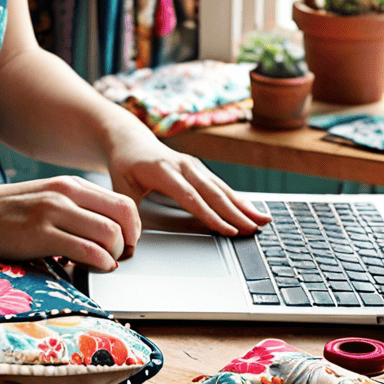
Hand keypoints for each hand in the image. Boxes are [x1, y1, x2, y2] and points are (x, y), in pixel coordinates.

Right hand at [0, 176, 139, 270]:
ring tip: (102, 264)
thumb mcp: (49, 199)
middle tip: (119, 256)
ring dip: (114, 255)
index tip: (127, 243)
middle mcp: (66, 193)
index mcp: (72, 185)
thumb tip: (110, 233)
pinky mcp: (40, 234)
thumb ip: (78, 209)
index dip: (133, 228)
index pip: (123, 203)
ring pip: (109, 234)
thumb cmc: (9, 212)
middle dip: (128, 242)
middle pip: (123, 217)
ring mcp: (53, 212)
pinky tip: (95, 268)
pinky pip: (87, 250)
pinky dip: (100, 263)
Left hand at [106, 134, 271, 236]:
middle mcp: (183, 165)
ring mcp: (194, 165)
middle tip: (253, 228)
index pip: (190, 197)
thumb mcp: (120, 187)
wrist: (131, 140)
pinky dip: (238, 199)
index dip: (210, 215)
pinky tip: (252, 210)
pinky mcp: (200, 169)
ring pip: (221, 188)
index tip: (226, 230)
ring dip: (243, 205)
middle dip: (235, 212)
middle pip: (213, 192)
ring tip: (263, 220)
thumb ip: (129, 212)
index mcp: (163, 170)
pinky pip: (221, 185)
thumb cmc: (125, 166)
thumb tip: (132, 242)